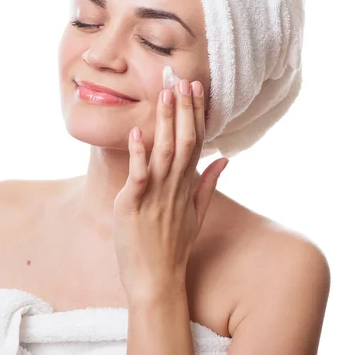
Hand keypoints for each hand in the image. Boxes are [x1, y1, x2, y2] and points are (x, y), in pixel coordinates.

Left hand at [113, 79, 228, 305]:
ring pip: (164, 152)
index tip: (197, 89)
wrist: (156, 280)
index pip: (197, 143)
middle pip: (184, 141)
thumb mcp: (196, 214)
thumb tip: (225, 159)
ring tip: (166, 94)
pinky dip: (138, 154)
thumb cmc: (172, 247)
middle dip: (184, 110)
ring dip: (165, 122)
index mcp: (187, 186)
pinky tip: (137, 132)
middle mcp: (174, 187)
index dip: (197, 115)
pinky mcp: (133, 205)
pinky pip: (138, 175)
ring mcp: (155, 195)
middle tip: (183, 79)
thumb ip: (209, 184)